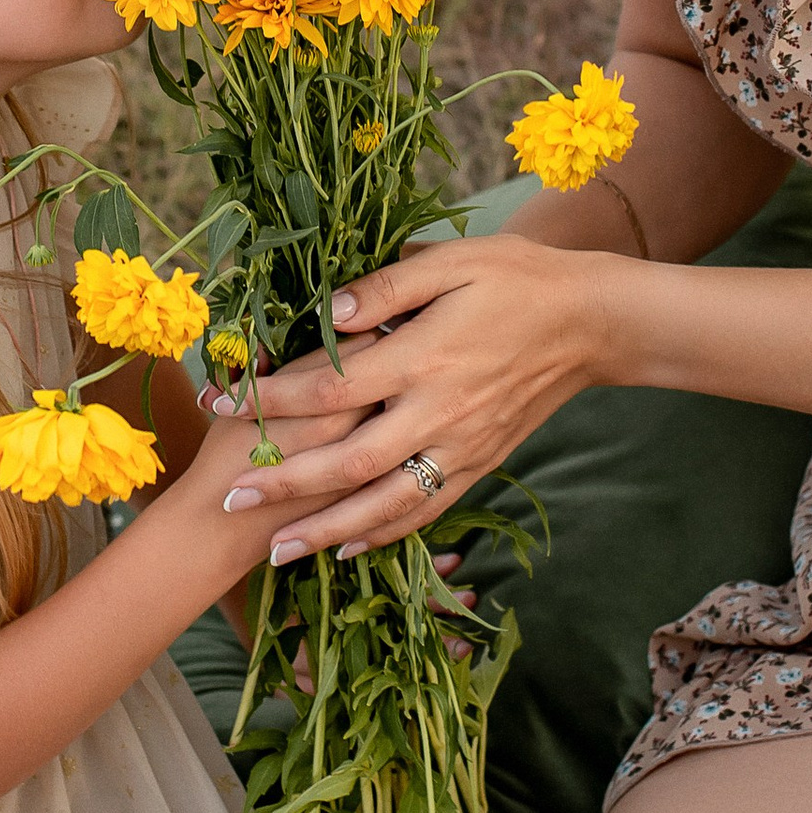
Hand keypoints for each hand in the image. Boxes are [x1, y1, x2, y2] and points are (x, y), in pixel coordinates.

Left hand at [209, 233, 632, 559]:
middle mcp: (438, 412)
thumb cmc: (516, 278)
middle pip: (346, 463)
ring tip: (275, 551)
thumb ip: (386, 287)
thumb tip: (326, 312)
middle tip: (228, 501)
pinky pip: (425, 510)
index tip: (220, 403)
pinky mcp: (480, 464)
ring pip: (384, 503)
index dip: (269, 399)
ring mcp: (461, 446)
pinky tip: (345, 548)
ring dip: (326, 531)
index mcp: (423, 356)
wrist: (592, 322)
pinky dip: (382, 535)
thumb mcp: (452, 261)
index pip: (328, 388)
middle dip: (284, 485)